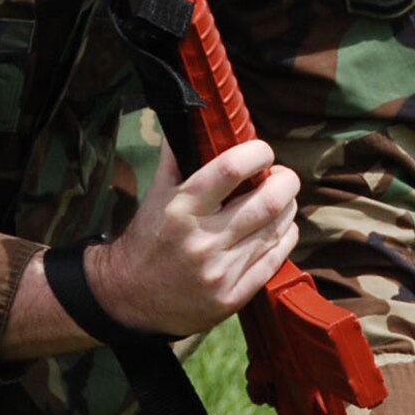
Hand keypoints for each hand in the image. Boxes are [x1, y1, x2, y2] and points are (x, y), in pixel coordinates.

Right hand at [86, 140, 299, 338]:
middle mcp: (201, 240)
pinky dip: (285, 236)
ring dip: (287, 208)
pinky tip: (279, 228)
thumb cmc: (147, 239)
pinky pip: (275, 259)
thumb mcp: (155, 195)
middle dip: (285, 181)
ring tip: (281, 200)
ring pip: (276, 229)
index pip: (231, 169)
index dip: (257, 153)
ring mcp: (219, 272)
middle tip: (282, 176)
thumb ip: (176, 157)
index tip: (263, 152)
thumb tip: (192, 116)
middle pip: (266, 202)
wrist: (128, 298)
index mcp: (180, 208)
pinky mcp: (231, 297)